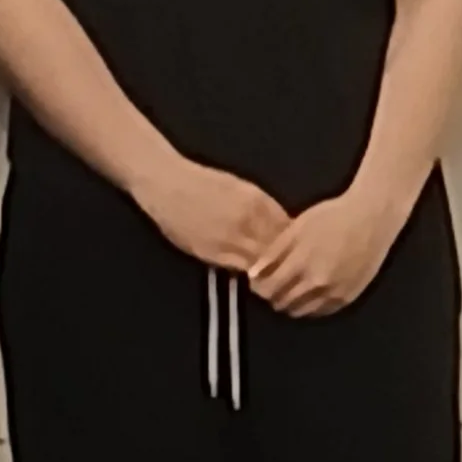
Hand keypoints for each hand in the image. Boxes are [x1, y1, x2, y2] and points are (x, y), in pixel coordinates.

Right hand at [131, 153, 287, 273]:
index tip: (296, 252)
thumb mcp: (239, 188)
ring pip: (262, 263)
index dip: (295, 244)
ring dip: (269, 272)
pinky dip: (249, 274)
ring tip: (274, 279)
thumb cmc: (201, 182)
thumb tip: (281, 226)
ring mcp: (230, 238)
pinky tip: (252, 277)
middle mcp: (248, 221)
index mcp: (258, 202)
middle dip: (286, 261)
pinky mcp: (212, 253)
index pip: (290, 231)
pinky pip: (240, 269)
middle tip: (289, 272)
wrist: (165, 183)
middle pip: (280, 250)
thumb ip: (261, 209)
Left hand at [249, 186, 402, 319]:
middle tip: (271, 286)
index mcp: (301, 263)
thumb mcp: (296, 228)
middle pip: (283, 303)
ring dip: (290, 304)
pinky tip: (308, 295)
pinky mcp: (350, 296)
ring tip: (288, 290)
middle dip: (272, 297)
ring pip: (302, 311)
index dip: (258, 288)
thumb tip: (254, 274)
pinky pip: (323, 311)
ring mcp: (335, 292)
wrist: (371, 219)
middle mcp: (318, 283)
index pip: (269, 289)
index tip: (256, 282)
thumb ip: (273, 253)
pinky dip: (310, 307)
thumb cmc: (330, 217)